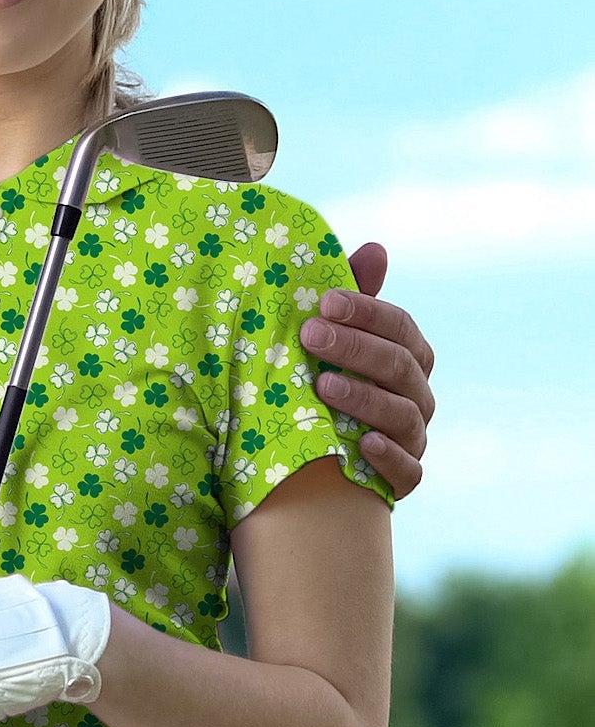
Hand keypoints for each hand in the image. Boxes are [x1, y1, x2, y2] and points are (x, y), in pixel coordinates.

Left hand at [299, 242, 434, 498]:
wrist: (312, 454)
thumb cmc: (324, 378)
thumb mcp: (332, 338)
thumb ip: (353, 298)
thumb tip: (376, 248)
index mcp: (407, 356)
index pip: (400, 327)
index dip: (366, 312)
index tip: (323, 301)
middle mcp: (417, 395)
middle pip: (400, 367)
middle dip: (355, 348)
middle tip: (309, 336)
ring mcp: (413, 437)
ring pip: (403, 415)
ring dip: (364, 399)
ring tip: (322, 386)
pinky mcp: (403, 478)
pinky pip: (408, 471)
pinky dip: (389, 457)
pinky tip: (361, 443)